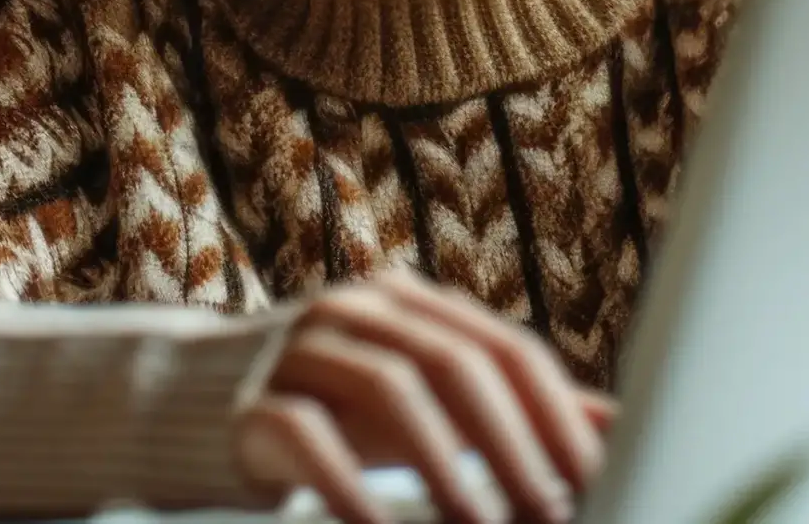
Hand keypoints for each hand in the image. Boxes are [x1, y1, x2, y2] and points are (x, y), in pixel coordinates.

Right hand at [232, 270, 612, 523]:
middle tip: (549, 512)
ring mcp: (300, 349)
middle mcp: (359, 311)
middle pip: (457, 362)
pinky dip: (353, 488)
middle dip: (514, 444)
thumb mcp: (428, 396)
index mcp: (411, 304)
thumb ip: (511, 406)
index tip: (593, 479)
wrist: (195, 401)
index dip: (557, 416)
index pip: (507, 348)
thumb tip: (614, 426)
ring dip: (447, 467)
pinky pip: (308, 437)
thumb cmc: (334, 404)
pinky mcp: (250, 401)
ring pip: (391, 388)